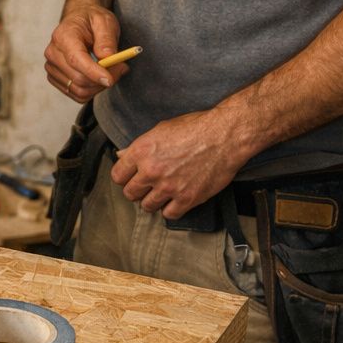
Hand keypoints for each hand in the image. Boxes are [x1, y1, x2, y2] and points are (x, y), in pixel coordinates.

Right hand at [44, 2, 129, 101]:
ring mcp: (51, 67)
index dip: (93, 72)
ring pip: (78, 90)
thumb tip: (108, 58)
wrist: (78, 20)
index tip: (110, 80)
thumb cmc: (92, 20)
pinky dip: (91, 90)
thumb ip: (106, 39)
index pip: (75, 60)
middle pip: (78, 79)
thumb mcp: (105, 22)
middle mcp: (53, 53)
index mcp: (63, 36)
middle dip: (104, 79)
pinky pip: (76, 94)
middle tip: (121, 67)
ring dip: (99, 86)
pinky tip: (98, 77)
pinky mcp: (54, 77)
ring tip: (111, 72)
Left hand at [111, 110, 252, 217]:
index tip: (130, 178)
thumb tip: (121, 156)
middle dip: (136, 191)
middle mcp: (151, 171)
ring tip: (160, 194)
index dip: (124, 177)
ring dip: (152, 201)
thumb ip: (138, 147)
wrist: (225, 136)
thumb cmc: (195, 128)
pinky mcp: (188, 198)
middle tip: (146, 187)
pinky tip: (175, 200)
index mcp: (141, 152)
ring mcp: (169, 186)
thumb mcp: (160, 130)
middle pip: (130, 193)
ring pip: (147, 206)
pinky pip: (169, 214)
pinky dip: (171, 209)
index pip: (117, 176)